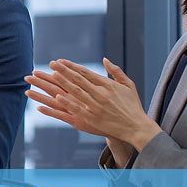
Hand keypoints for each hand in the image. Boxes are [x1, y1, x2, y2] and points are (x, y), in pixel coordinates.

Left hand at [26, 58, 161, 150]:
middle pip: (77, 80)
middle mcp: (100, 94)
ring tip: (50, 75)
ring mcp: (95, 106)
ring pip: (75, 92)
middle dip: (63, 71)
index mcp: (107, 85)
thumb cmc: (133, 106)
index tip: (59, 61)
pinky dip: (66, 102)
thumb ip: (116, 71)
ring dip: (61, 83)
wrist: (137, 127)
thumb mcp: (128, 85)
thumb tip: (105, 59)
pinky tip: (56, 96)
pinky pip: (76, 109)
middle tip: (50, 64)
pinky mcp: (92, 118)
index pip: (85, 73)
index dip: (71, 66)